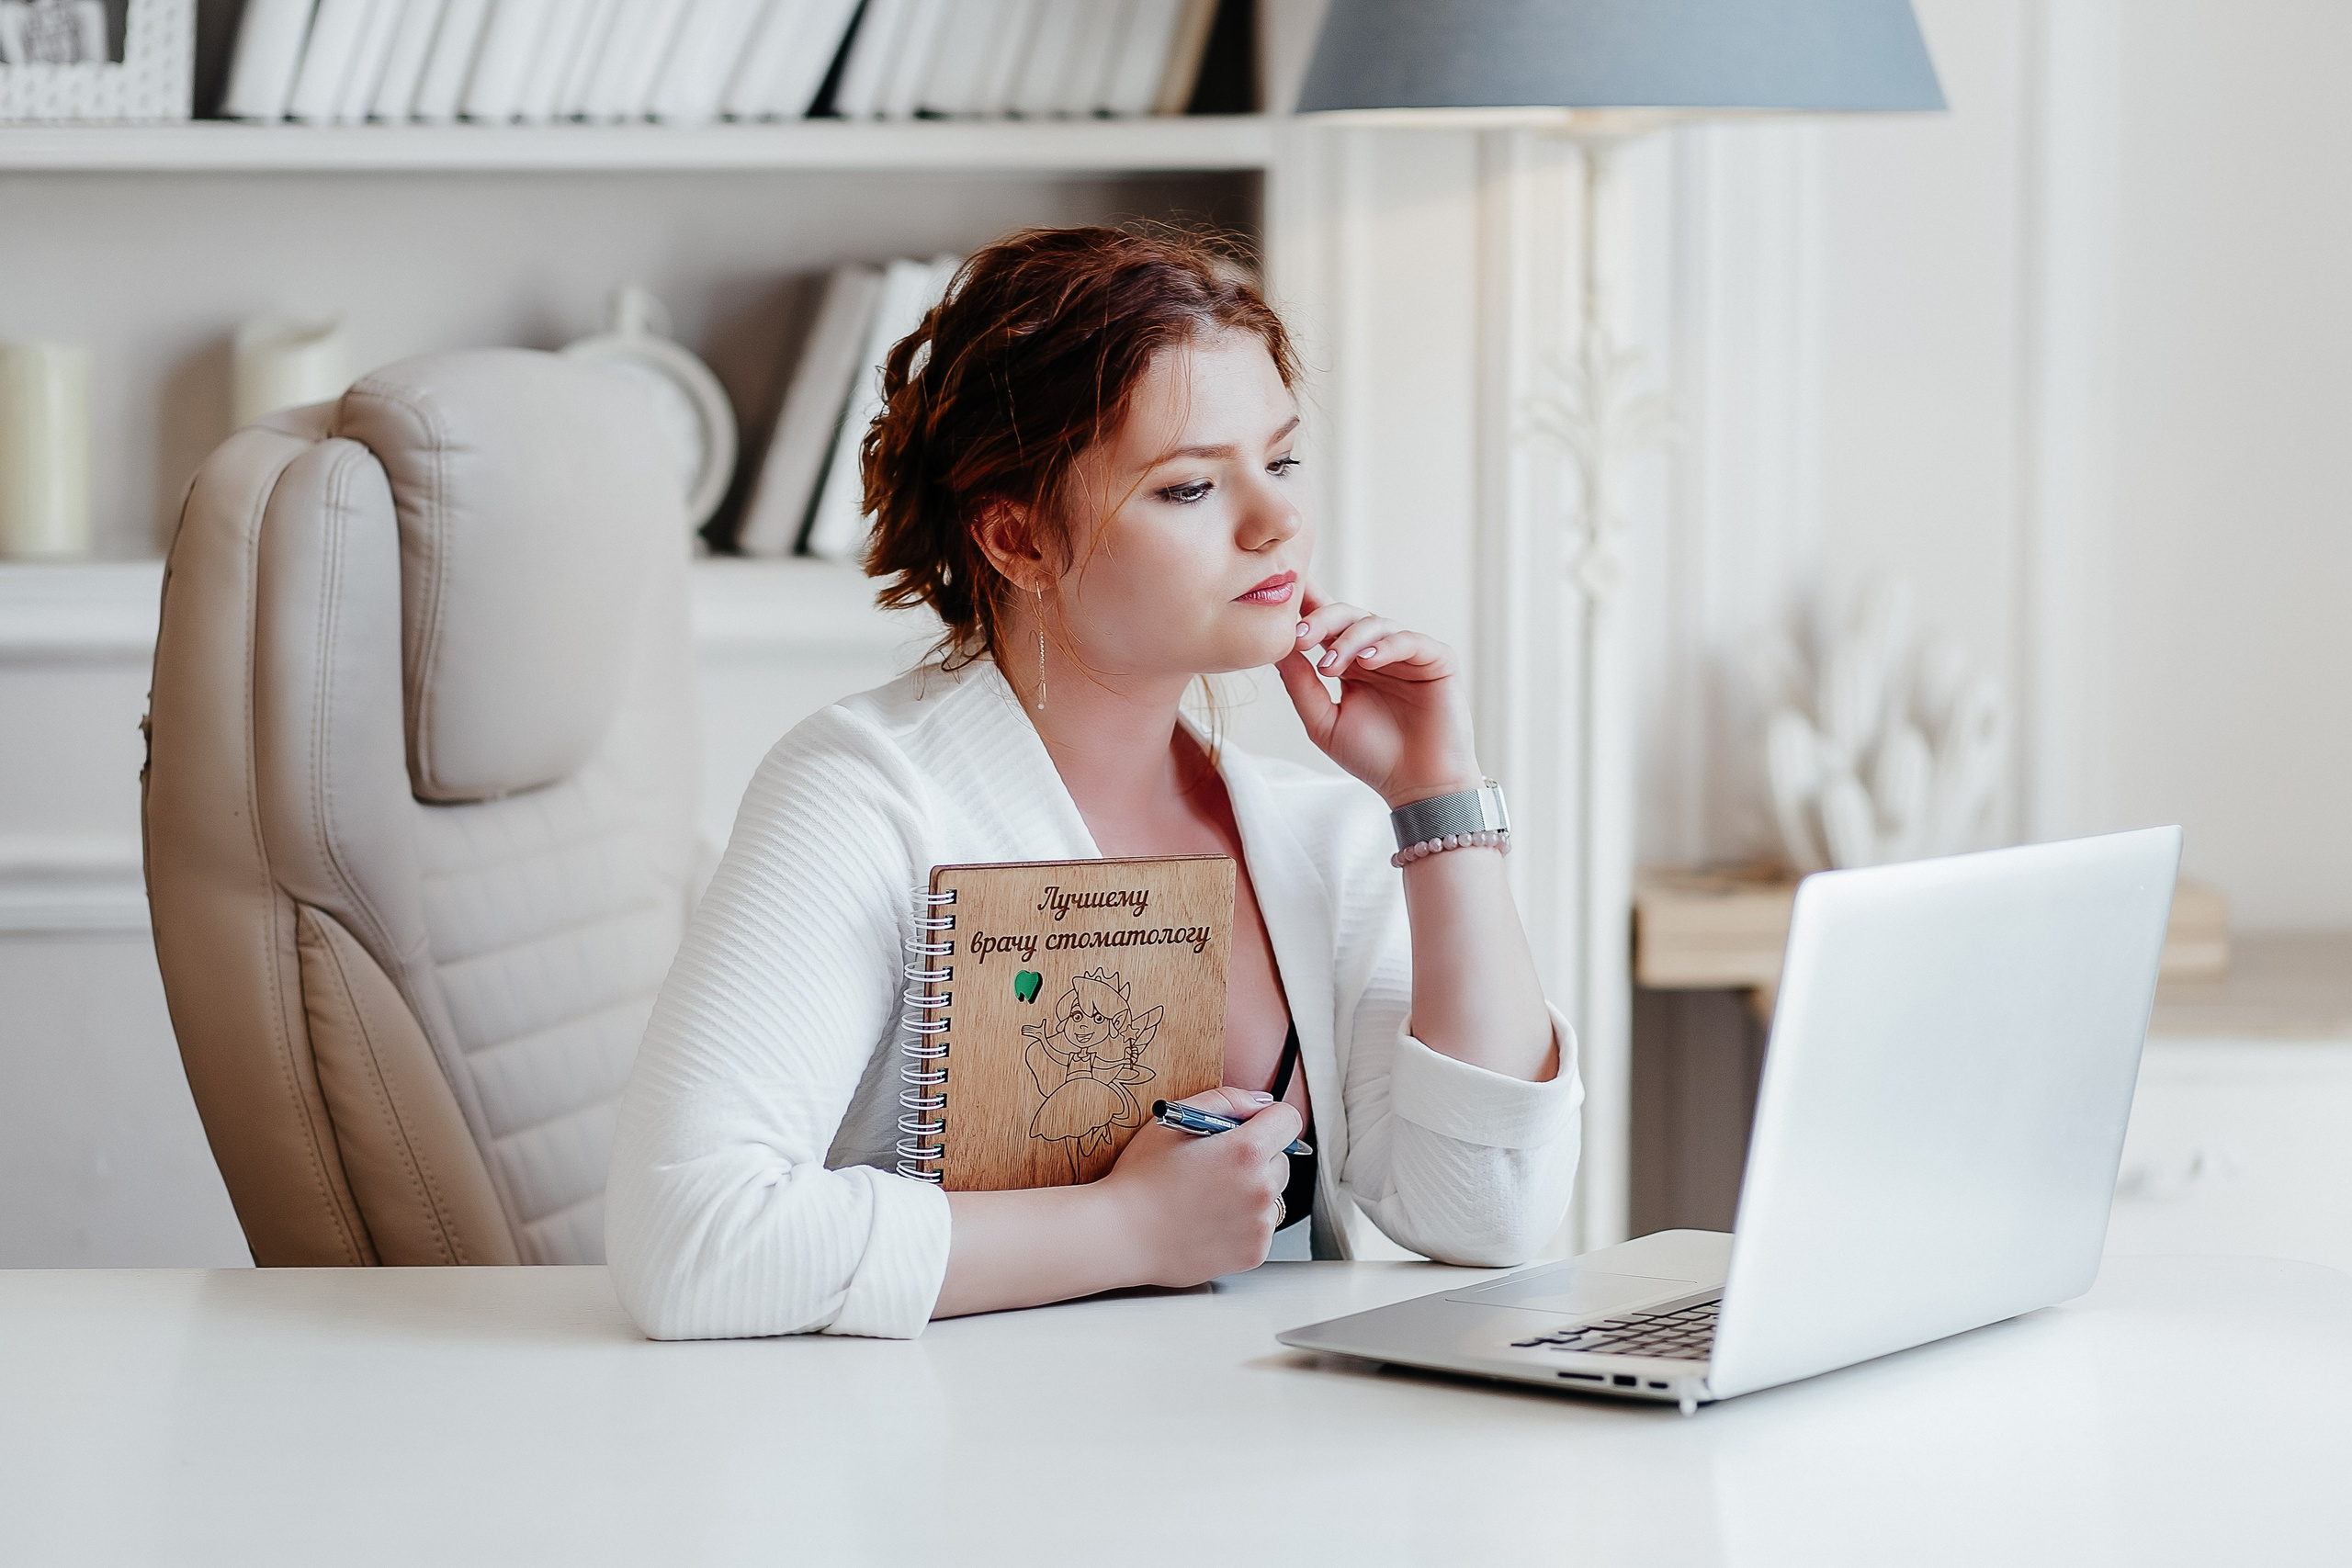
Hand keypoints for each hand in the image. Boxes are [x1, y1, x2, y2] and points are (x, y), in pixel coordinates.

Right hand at [1099, 1087, 1299, 1286]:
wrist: (1121, 1235)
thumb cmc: (1141, 1179)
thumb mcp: (1174, 1121)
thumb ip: (1225, 1100)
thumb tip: (1259, 1104)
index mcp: (1246, 1151)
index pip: (1288, 1120)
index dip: (1267, 1119)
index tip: (1250, 1128)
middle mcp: (1260, 1188)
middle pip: (1281, 1160)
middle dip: (1257, 1157)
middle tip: (1216, 1166)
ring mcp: (1259, 1224)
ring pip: (1273, 1196)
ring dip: (1252, 1192)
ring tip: (1209, 1197)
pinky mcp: (1254, 1252)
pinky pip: (1261, 1227)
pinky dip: (1244, 1223)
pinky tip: (1210, 1220)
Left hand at [1276, 585, 1484, 808]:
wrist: (1418, 788)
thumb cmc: (1373, 758)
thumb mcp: (1324, 723)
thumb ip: (1301, 686)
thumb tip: (1277, 650)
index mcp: (1351, 664)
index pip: (1328, 626)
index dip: (1307, 611)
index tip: (1280, 613)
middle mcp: (1378, 653)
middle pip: (1349, 615)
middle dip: (1322, 621)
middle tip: (1300, 638)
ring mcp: (1408, 655)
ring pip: (1377, 623)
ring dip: (1350, 640)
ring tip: (1331, 667)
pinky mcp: (1438, 660)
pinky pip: (1411, 640)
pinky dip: (1387, 646)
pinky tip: (1367, 662)